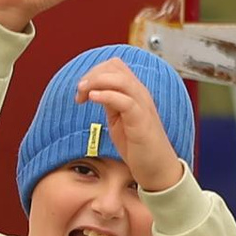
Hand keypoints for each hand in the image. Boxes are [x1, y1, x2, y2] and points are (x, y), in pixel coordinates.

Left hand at [77, 57, 184, 193]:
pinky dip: (106, 95)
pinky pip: (124, 100)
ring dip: (97, 81)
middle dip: (92, 75)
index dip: (94, 73)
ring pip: (120, 79)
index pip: (114, 66)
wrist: (156, 169)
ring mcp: (142, 105)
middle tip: (78, 92)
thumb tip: (93, 91)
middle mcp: (140, 94)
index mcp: (134, 92)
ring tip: (82, 92)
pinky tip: (92, 98)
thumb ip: (109, 103)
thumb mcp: (118, 120)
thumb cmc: (138, 147)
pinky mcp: (141, 120)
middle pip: (115, 67)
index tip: (81, 91)